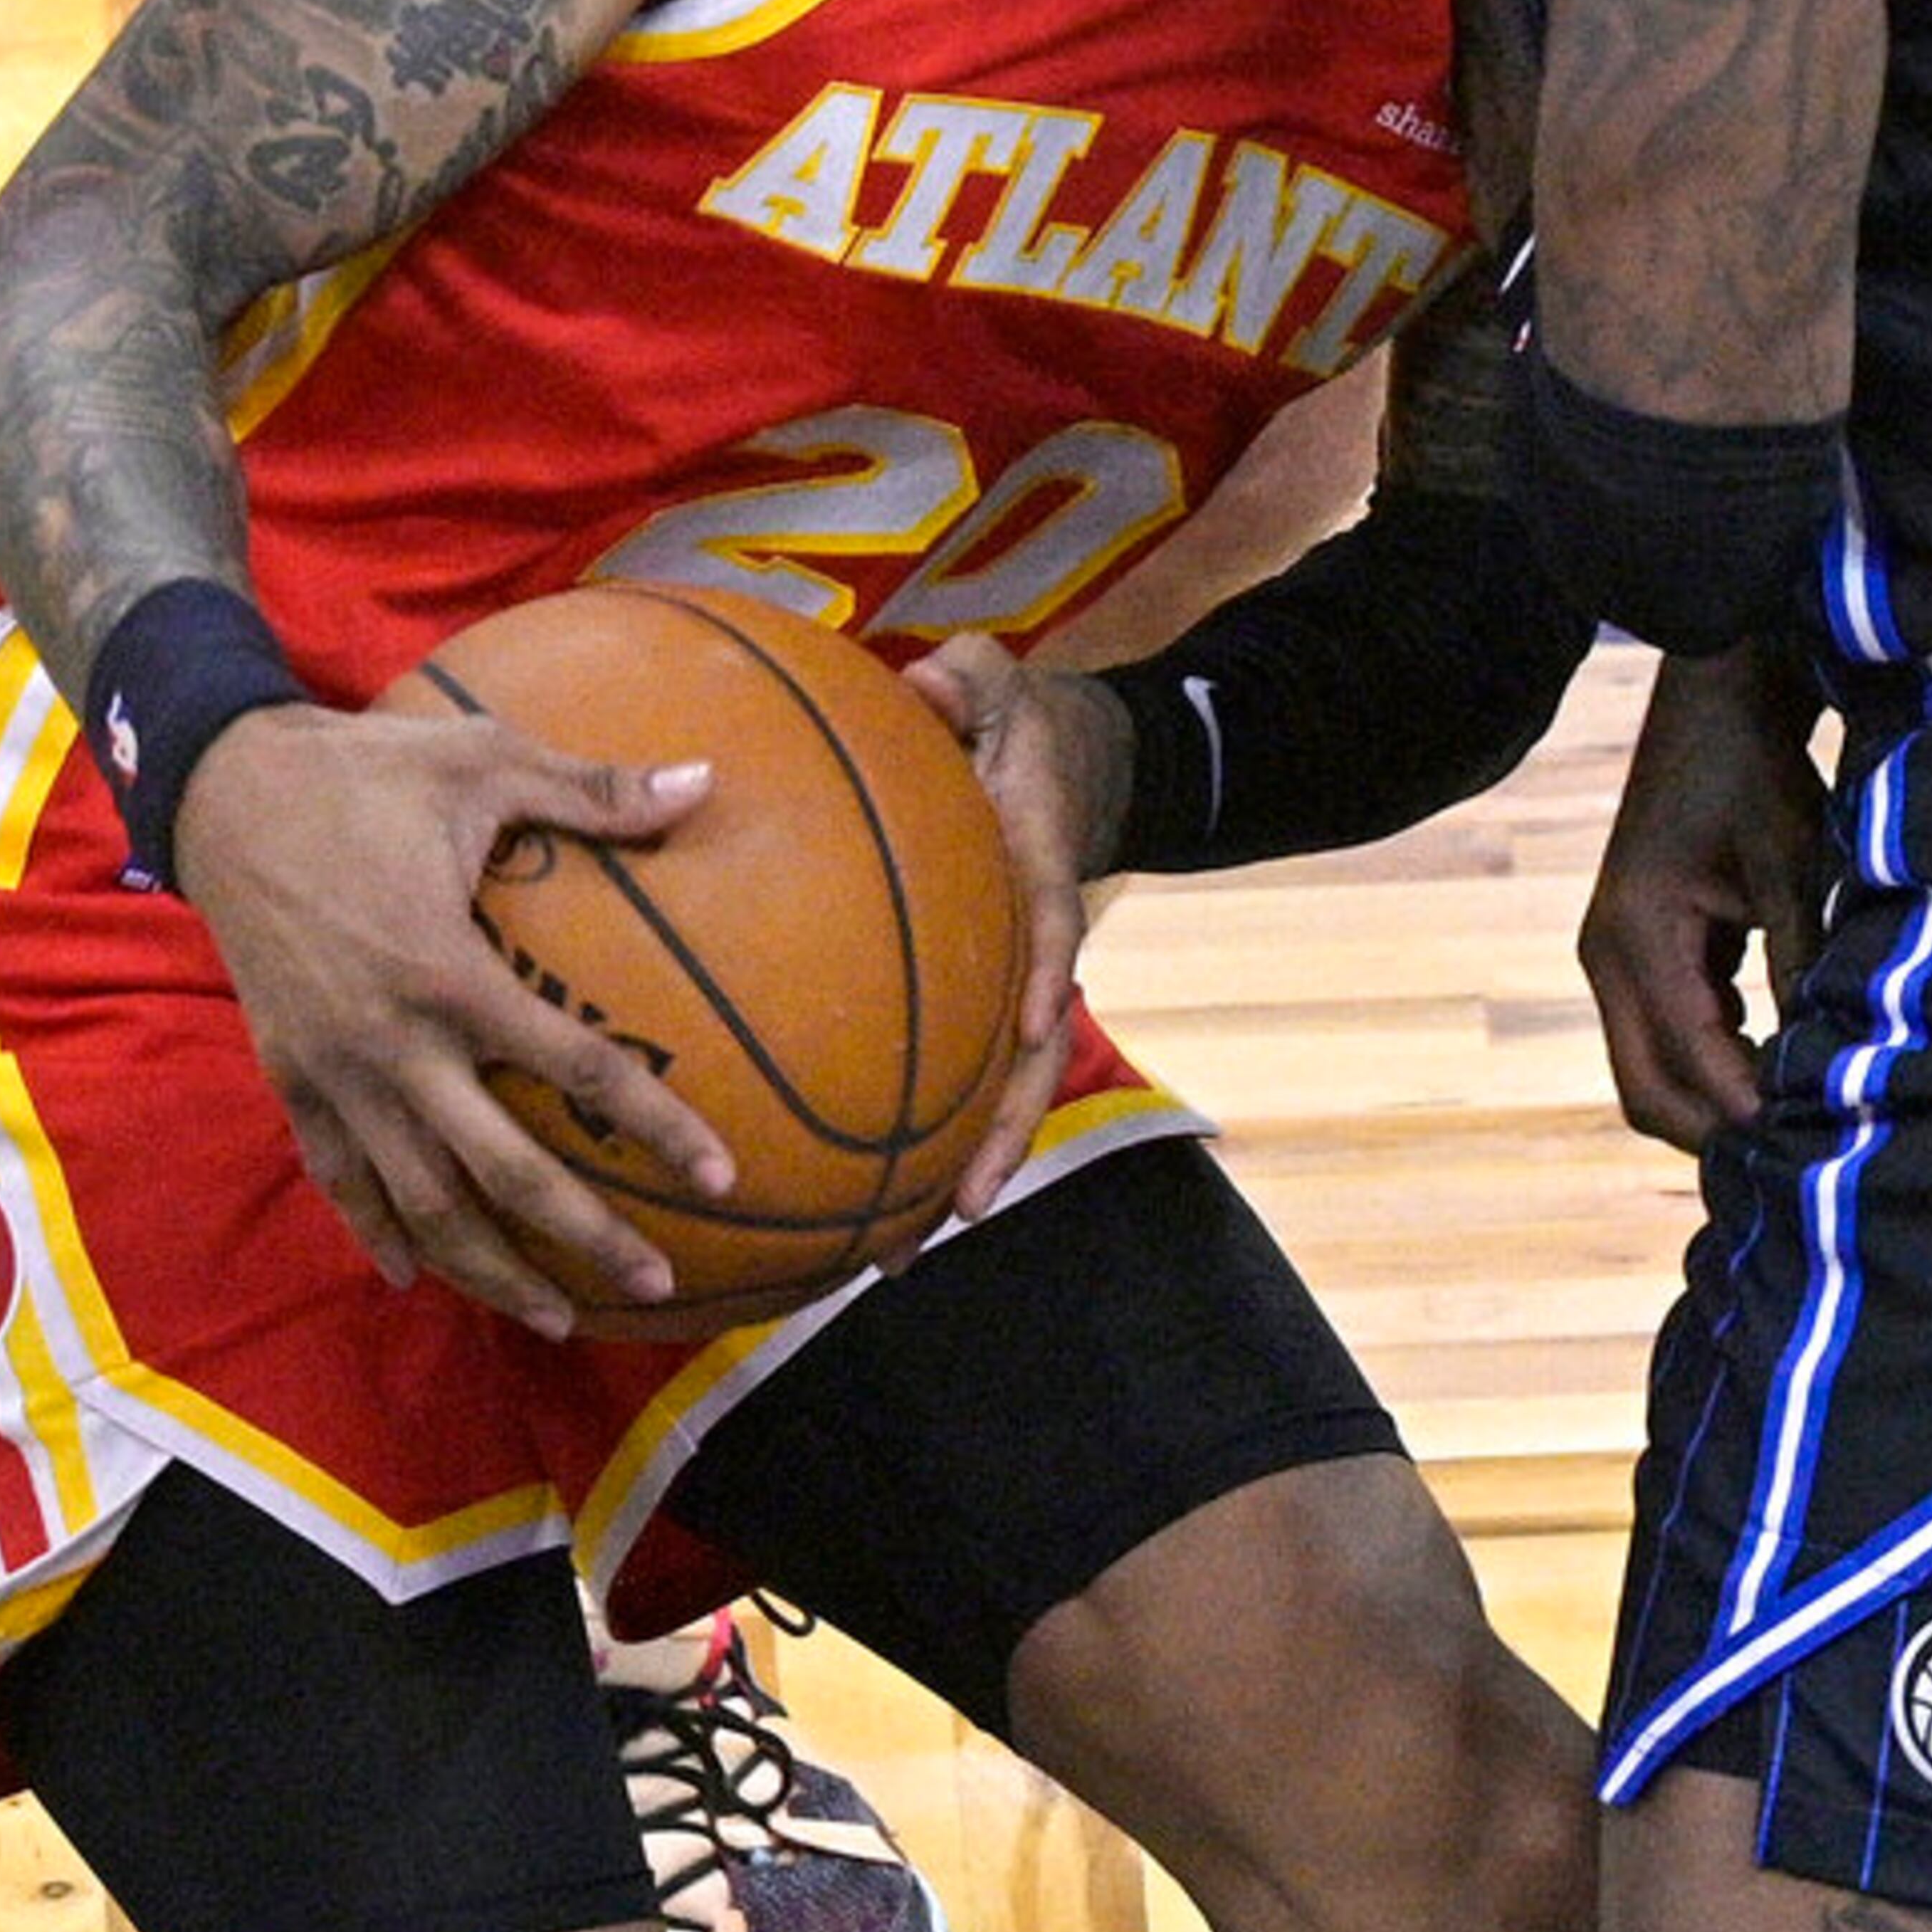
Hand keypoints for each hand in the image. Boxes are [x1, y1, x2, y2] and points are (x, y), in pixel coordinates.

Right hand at [172, 701, 732, 1335]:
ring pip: (418, 1202)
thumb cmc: (367, 772)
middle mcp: (392, 1043)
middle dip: (582, 1236)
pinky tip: (415, 1273)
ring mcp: (335, 1072)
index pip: (576, 1067)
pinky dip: (378, 1232)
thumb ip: (594, 790)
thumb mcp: (485, 760)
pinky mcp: (289, 1078)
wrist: (224, 793)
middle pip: (500, 1172)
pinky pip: (339, 1177)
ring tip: (556, 1314)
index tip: (721, 1172)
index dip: (654, 1123)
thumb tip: (707, 780)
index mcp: (449, 971)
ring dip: (489, 1267)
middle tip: (656, 1280)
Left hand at [902, 634, 1134, 1221]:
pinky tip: (864, 1204)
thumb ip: (969, 678)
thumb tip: (923, 681)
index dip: (1049, 972)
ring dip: (958, 1167)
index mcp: (1041, 871)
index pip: (1054, 925)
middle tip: (963, 1209)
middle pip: (1030, 1056)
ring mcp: (1010, 986)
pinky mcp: (978, 1004)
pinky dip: (919, 1137)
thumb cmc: (1018, 726)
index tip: (1040, 1024)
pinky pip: (951, 1075)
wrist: (1067, 763)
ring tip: (902, 1253)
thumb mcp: (999, 681)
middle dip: (1002, 1133)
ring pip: (993, 1092)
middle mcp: (1032, 948)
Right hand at [1578, 645, 1828, 1148]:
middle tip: (1801, 1155)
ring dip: (1714, 1100)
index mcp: (1637, 934)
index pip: (1689, 1061)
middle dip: (1718, 1132)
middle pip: (1648, 1091)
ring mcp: (1613, 953)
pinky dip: (1712, 1063)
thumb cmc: (1755, 771)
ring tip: (1798, 1114)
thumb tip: (1829, 1065)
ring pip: (1650, 1071)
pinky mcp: (1634, 947)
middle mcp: (1607, 953)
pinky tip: (1775, 1057)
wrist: (1714, 697)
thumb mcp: (1790, 868)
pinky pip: (1660, 1035)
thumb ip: (1800, 967)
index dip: (1750, 1113)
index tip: (1817, 1144)